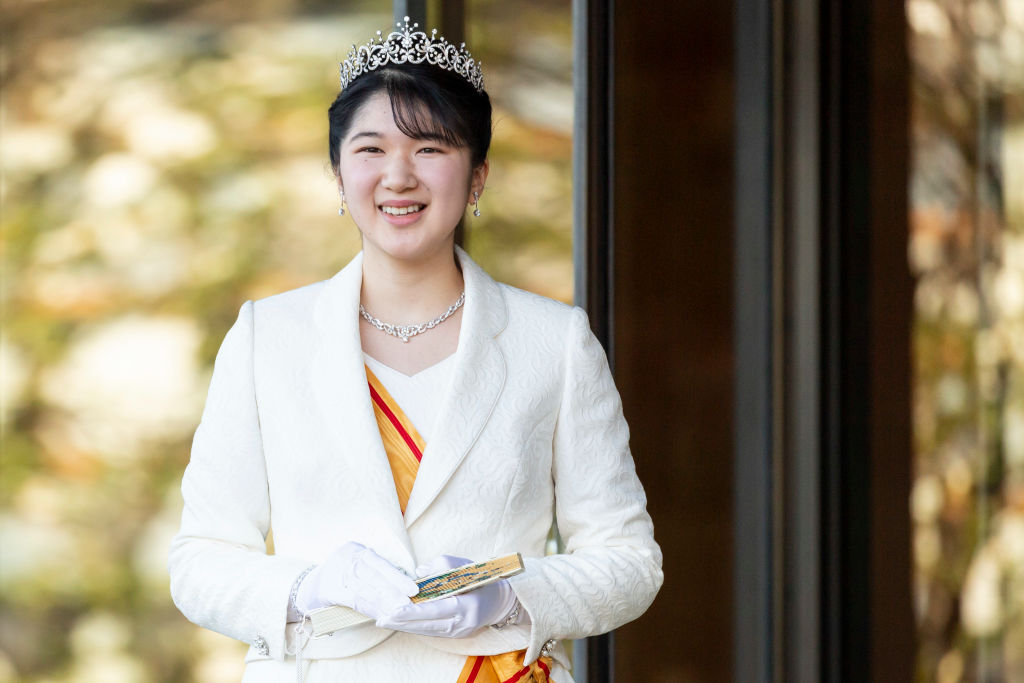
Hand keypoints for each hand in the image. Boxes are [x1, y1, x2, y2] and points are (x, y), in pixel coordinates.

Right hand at [293, 542, 417, 619]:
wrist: (308, 588)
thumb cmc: (339, 578)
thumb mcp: (356, 568)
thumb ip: (376, 573)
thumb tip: (404, 586)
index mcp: (356, 549)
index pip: (380, 563)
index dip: (397, 577)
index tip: (413, 589)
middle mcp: (345, 557)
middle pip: (374, 575)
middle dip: (393, 591)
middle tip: (408, 603)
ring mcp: (335, 572)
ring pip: (365, 588)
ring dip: (384, 603)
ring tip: (398, 612)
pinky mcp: (329, 590)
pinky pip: (354, 600)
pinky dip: (369, 608)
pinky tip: (380, 615)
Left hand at [375, 555, 518, 637]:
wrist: (501, 601)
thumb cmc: (482, 579)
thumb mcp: (466, 566)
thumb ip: (443, 565)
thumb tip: (419, 572)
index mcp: (468, 605)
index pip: (436, 610)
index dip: (414, 611)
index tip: (395, 610)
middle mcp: (463, 623)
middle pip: (428, 625)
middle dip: (403, 622)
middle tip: (381, 619)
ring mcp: (460, 632)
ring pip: (427, 631)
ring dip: (405, 626)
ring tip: (385, 621)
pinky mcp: (456, 635)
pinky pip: (432, 631)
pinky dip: (415, 627)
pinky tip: (400, 623)